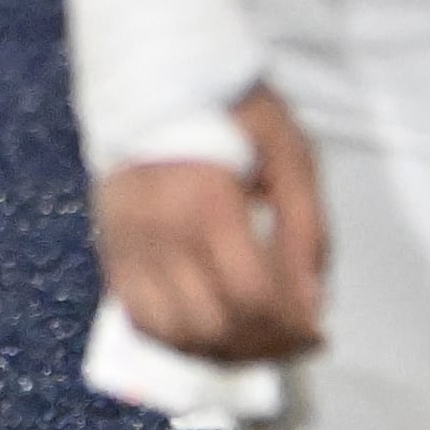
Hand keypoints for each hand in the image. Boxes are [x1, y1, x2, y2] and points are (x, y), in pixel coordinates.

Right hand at [94, 90, 328, 363]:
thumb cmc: (231, 109)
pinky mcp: (112, 252)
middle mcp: (158, 230)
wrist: (158, 78)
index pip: (251, 293)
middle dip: (266, 345)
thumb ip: (307, 229)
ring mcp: (127, 245)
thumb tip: (312, 305)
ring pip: (177, 335)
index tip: (317, 329)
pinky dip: (180, 341)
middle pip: (216, 325)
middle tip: (295, 338)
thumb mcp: (290, 152)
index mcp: (205, 199)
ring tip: (257, 338)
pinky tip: (212, 329)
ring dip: (225, 351)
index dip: (291, 325)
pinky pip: (143, 322)